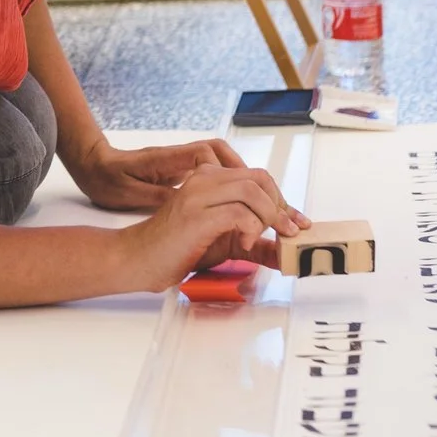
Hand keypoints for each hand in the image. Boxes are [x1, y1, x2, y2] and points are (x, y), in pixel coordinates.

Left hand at [66, 135, 247, 212]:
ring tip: (261, 206)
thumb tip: (189, 200)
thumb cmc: (106, 179)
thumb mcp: (129, 192)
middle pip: (224, 154)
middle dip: (249, 175)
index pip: (209, 152)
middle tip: (267, 201)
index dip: (230, 169)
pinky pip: (215, 174)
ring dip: (244, 181)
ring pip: (223, 164)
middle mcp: (179, 157)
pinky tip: (241, 208)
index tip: (243, 192)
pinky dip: (232, 187)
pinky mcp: (183, 173)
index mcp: (167, 158)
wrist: (92, 167)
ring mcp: (183, 163)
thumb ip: (159, 195)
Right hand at [114, 164, 309, 292]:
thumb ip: (255, 243)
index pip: (259, 178)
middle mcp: (205, 179)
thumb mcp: (225, 243)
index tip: (297, 223)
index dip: (283, 201)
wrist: (139, 258)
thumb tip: (285, 253)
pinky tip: (244, 244)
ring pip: (252, 191)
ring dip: (269, 218)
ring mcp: (199, 195)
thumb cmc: (177, 247)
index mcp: (211, 178)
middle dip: (281, 207)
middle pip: (260, 179)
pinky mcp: (196, 215)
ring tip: (261, 239)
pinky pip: (238, 213)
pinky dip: (251, 230)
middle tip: (286, 232)